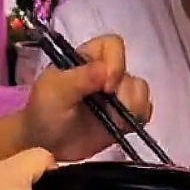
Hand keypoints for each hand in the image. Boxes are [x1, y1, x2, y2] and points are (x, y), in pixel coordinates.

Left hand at [21, 35, 150, 161]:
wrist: (45, 143)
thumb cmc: (44, 112)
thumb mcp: (53, 92)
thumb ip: (78, 79)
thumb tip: (105, 70)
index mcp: (88, 58)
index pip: (113, 45)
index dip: (115, 63)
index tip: (105, 87)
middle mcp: (106, 73)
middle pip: (130, 71)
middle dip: (123, 92)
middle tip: (108, 110)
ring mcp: (117, 96)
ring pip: (140, 91)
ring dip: (132, 107)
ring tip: (114, 121)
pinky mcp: (125, 117)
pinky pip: (144, 111)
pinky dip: (139, 118)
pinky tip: (122, 127)